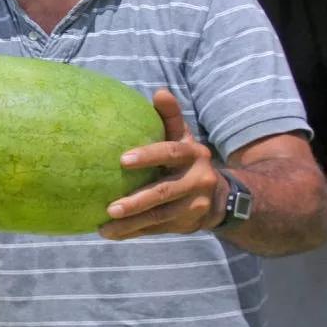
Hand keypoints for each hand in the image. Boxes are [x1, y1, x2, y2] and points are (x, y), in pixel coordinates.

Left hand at [99, 89, 226, 239]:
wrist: (220, 195)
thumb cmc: (186, 158)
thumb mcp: (183, 137)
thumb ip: (170, 117)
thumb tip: (159, 92)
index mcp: (194, 154)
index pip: (170, 153)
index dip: (148, 156)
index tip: (122, 160)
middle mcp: (198, 180)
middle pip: (164, 192)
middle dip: (137, 201)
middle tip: (110, 207)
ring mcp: (194, 205)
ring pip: (160, 216)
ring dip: (131, 224)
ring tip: (105, 227)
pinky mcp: (187, 223)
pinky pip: (158, 229)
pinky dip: (135, 233)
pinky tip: (112, 234)